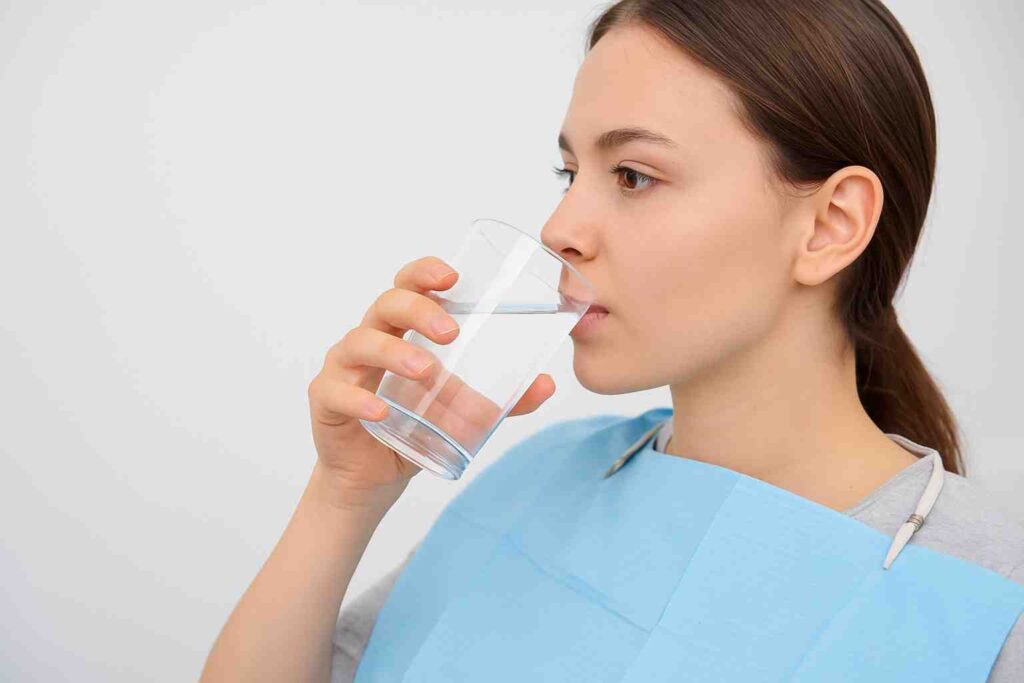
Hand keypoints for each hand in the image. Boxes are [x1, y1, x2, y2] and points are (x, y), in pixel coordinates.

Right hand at [306, 256, 556, 510]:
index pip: (407, 287)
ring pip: (360, 343)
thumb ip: (502, 398)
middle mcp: (369, 340)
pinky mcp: (327, 401)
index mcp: (400, 331)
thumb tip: (548, 384)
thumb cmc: (414, 427)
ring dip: (394, 352)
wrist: (372, 479)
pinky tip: (381, 410)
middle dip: (418, 310)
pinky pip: (336, 391)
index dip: (424, 273)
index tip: (451, 276)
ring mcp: (343, 368)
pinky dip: (360, 399)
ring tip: (426, 369)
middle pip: (385, 306)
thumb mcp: (463, 411)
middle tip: (451, 332)